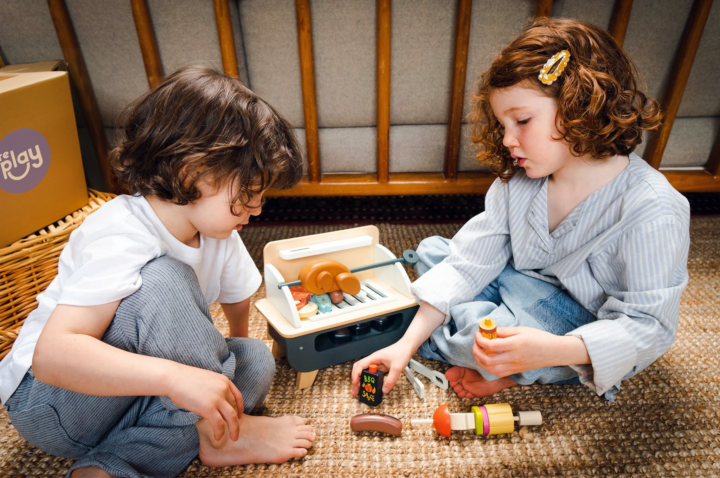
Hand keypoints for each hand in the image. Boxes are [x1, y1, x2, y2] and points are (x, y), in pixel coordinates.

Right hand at [166, 363, 243, 441]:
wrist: (174, 378)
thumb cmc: (185, 379)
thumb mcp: (207, 380)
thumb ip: (215, 388)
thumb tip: (215, 399)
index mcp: (224, 381)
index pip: (238, 397)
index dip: (240, 408)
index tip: (239, 417)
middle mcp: (224, 389)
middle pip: (235, 409)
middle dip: (237, 422)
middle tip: (236, 432)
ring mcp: (217, 398)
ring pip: (231, 418)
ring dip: (234, 430)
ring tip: (233, 438)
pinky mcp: (209, 408)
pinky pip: (219, 424)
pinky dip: (219, 432)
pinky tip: (217, 437)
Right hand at [351, 341, 414, 395]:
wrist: (407, 346)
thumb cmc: (401, 352)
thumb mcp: (397, 368)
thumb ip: (391, 379)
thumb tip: (384, 390)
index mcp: (374, 358)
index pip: (360, 365)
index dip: (356, 375)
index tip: (355, 384)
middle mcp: (373, 360)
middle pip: (359, 368)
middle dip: (356, 379)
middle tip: (356, 390)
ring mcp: (377, 363)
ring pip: (365, 371)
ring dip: (362, 380)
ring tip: (361, 389)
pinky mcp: (381, 366)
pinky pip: (372, 373)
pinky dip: (369, 379)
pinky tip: (371, 385)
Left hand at [473, 326, 589, 376]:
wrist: (553, 352)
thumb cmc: (539, 338)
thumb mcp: (521, 330)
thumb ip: (504, 331)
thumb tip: (490, 331)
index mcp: (515, 345)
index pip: (490, 346)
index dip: (480, 340)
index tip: (477, 334)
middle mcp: (513, 358)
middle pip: (487, 361)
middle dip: (476, 352)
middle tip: (476, 343)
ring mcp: (514, 367)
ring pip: (490, 370)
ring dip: (480, 361)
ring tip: (479, 351)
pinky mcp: (515, 371)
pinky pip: (498, 373)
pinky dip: (489, 367)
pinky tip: (488, 359)